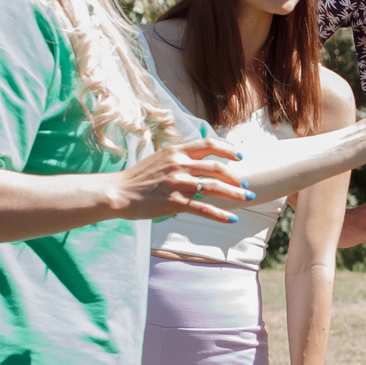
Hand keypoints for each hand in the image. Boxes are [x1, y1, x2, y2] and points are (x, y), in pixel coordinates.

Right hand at [118, 136, 249, 222]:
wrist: (118, 192)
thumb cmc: (139, 177)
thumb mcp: (160, 159)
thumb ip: (180, 157)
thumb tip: (201, 160)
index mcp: (176, 151)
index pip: (208, 145)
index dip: (227, 150)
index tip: (239, 157)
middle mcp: (179, 164)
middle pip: (216, 168)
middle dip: (235, 177)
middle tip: (245, 184)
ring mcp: (177, 183)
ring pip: (214, 188)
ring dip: (235, 194)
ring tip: (247, 198)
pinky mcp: (174, 202)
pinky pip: (204, 209)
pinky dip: (220, 215)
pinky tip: (232, 219)